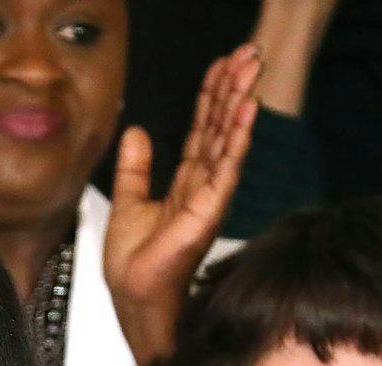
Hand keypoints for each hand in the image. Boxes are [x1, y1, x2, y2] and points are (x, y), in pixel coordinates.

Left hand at [105, 45, 259, 365]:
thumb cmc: (135, 263)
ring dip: (240, 102)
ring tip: (252, 69)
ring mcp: (211, 197)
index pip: (205, 128)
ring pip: (229, 139)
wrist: (133, 296)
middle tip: (250, 53)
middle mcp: (205, 186)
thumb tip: (137, 133)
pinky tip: (246, 109)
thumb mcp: (129, 201)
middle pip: (222, 126)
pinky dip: (237, 136)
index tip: (223, 64)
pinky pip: (226, 166)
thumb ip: (136, 167)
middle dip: (235, 88)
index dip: (213, 95)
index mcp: (187, 183)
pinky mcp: (209, 211)